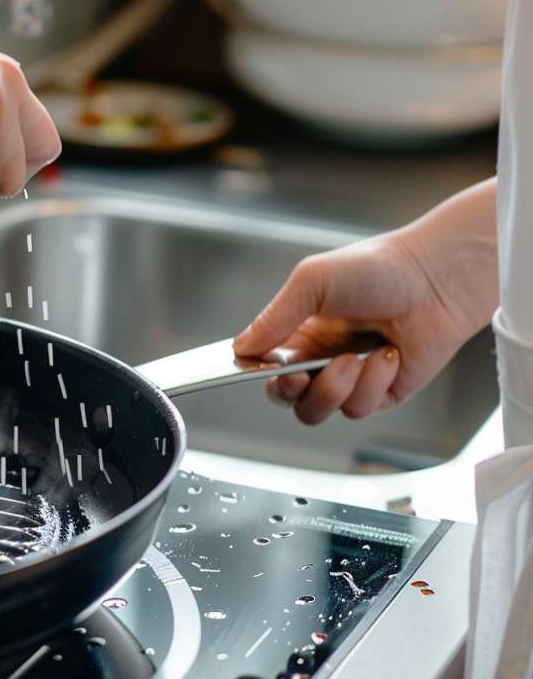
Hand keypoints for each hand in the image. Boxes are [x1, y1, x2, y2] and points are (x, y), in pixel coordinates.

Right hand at [232, 181, 498, 424]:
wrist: (437, 278)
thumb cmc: (378, 268)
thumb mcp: (311, 282)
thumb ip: (272, 317)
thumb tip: (240, 348)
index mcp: (299, 331)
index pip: (262, 365)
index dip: (255, 372)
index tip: (257, 368)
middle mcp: (320, 357)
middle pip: (285, 398)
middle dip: (289, 390)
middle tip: (299, 374)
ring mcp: (351, 378)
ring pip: (318, 410)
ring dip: (333, 387)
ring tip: (355, 358)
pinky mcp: (382, 393)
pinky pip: (360, 408)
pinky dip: (372, 384)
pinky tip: (387, 355)